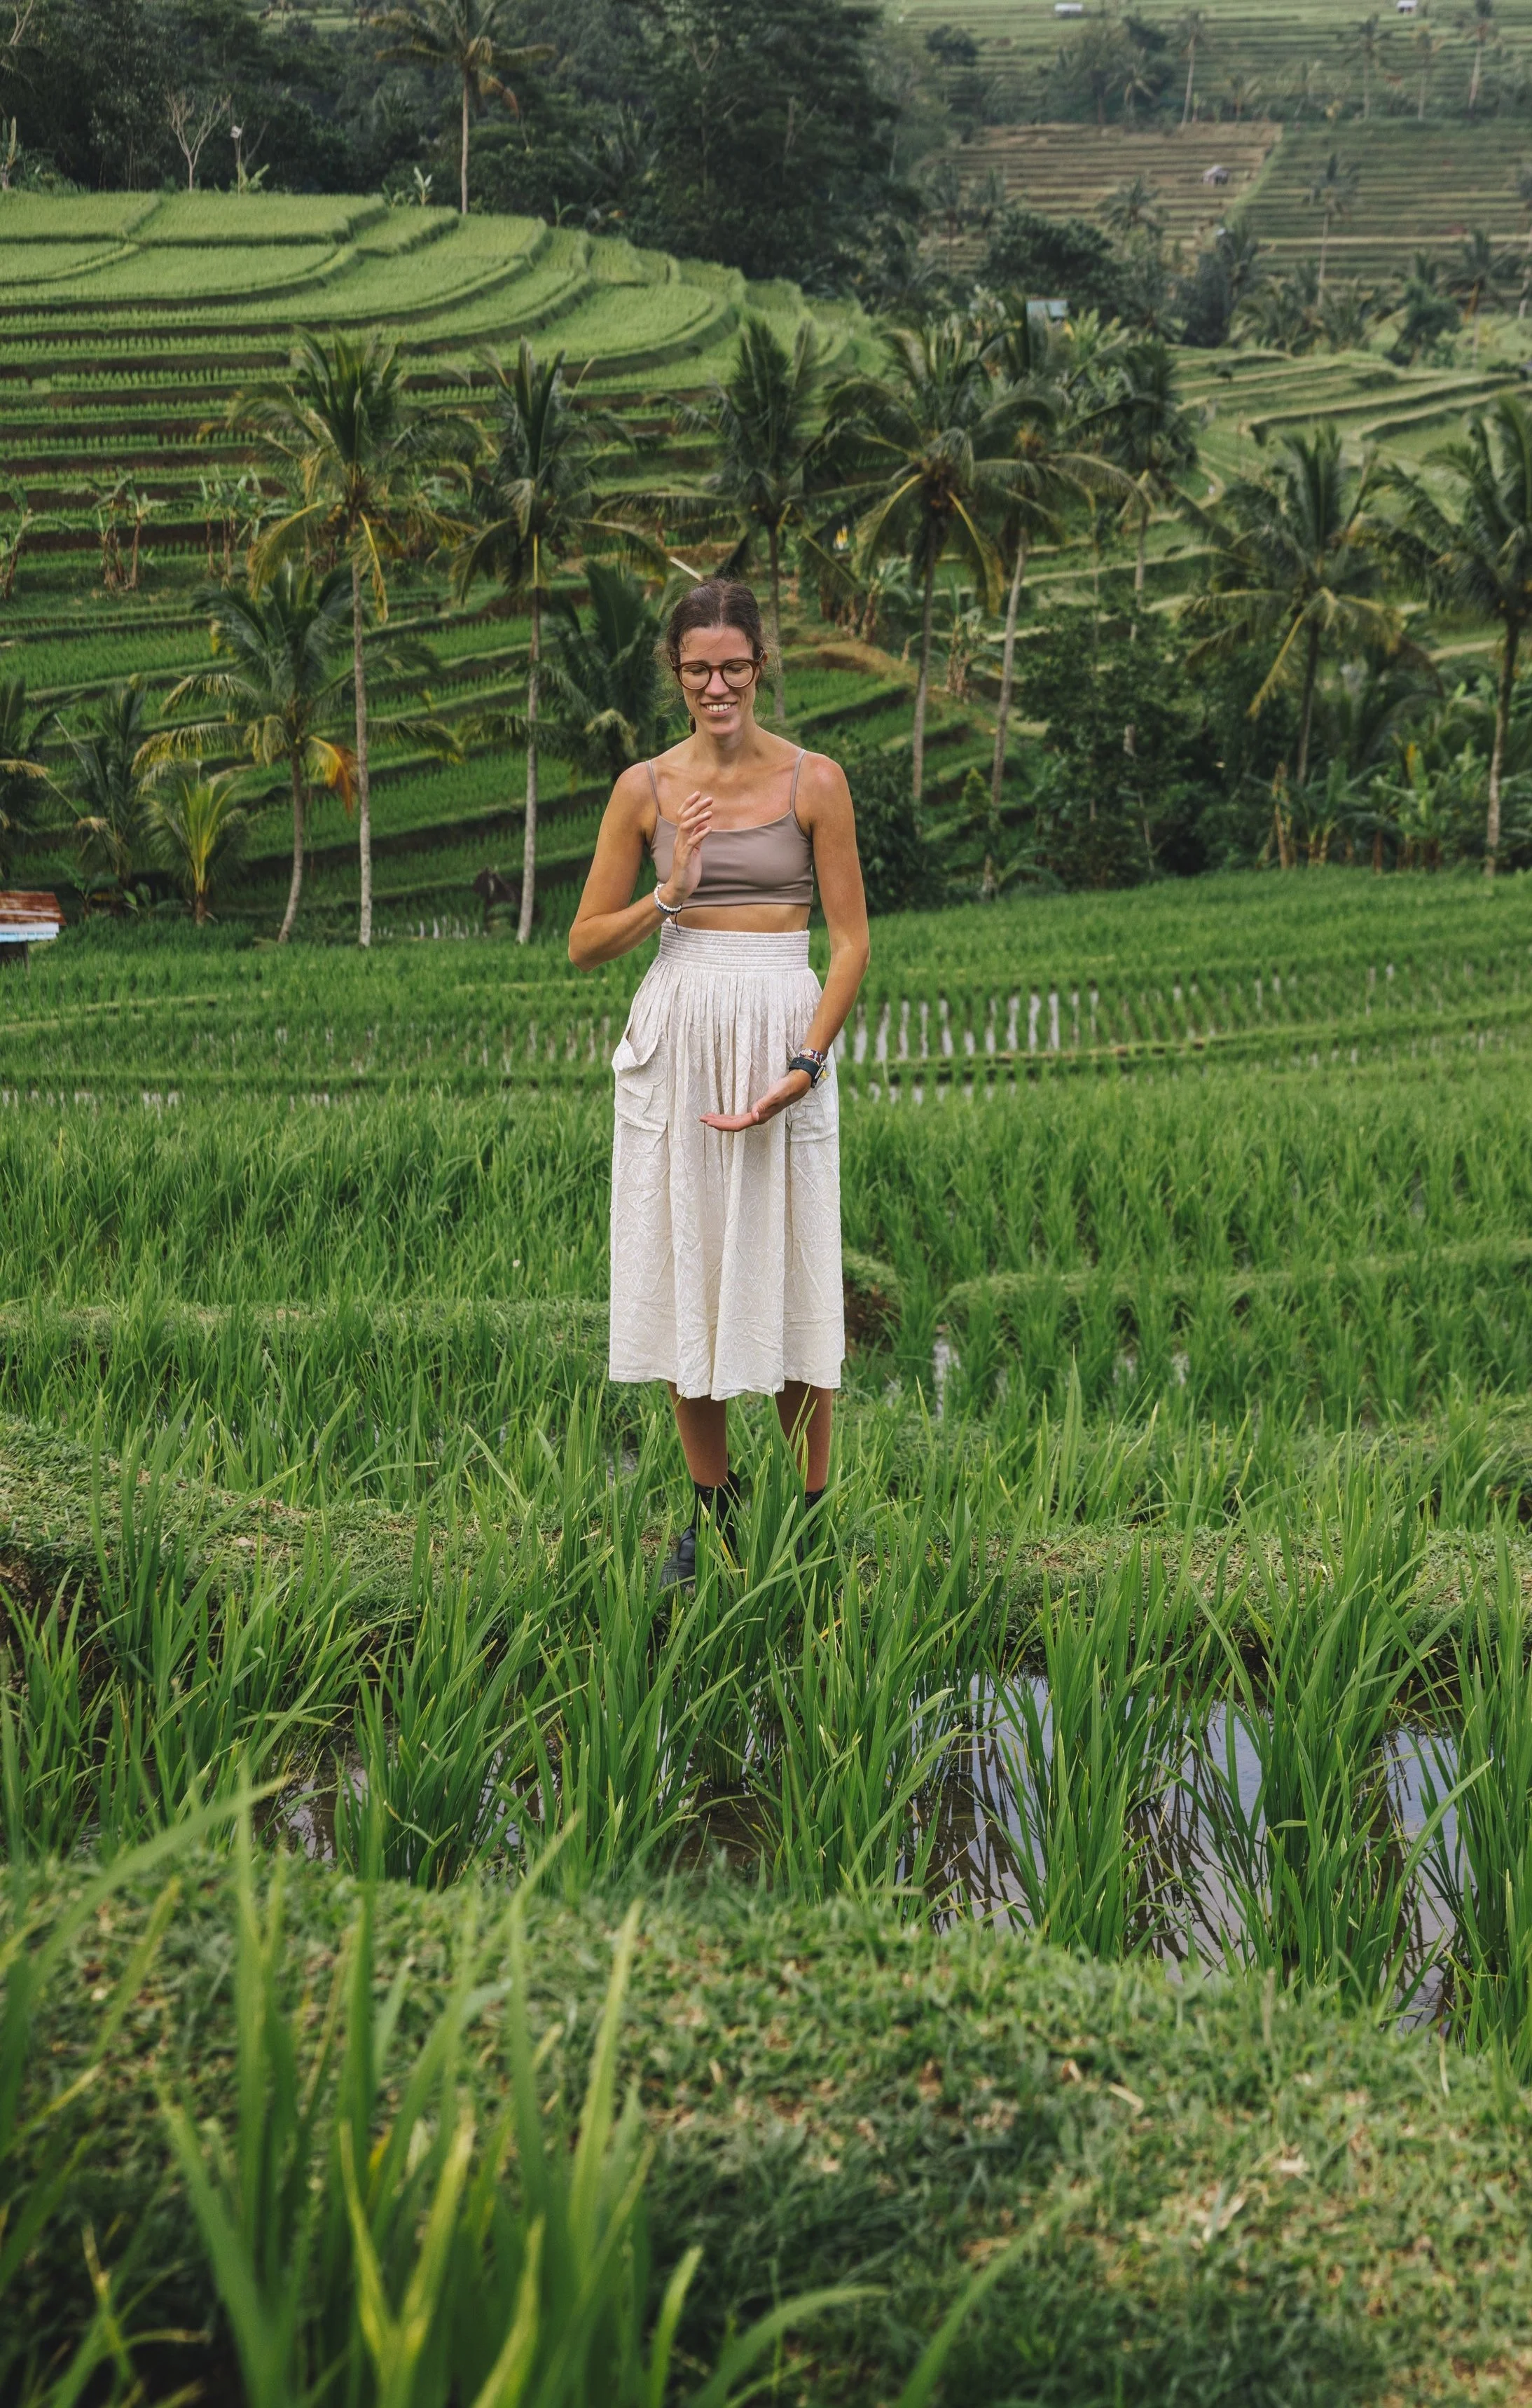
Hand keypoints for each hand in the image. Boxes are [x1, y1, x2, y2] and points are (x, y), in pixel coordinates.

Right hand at [658, 788, 711, 908]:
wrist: (680, 888)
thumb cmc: (688, 870)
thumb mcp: (695, 850)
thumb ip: (697, 837)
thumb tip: (704, 823)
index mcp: (681, 838)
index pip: (682, 816)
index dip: (688, 803)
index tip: (698, 793)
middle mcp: (678, 841)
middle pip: (684, 818)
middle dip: (696, 806)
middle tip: (709, 799)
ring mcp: (680, 849)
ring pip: (686, 828)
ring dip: (698, 818)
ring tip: (710, 812)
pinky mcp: (684, 858)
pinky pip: (691, 843)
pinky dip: (700, 835)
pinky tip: (709, 829)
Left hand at [700, 1068, 811, 1132]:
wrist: (797, 1085)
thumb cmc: (786, 1088)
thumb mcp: (774, 1094)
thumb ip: (764, 1105)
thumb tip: (754, 1117)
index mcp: (759, 1117)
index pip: (736, 1125)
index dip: (722, 1125)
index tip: (709, 1122)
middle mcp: (757, 1118)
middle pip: (733, 1125)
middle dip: (717, 1123)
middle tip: (702, 1118)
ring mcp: (757, 1115)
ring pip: (735, 1122)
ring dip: (721, 1120)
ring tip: (708, 1117)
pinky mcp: (757, 1110)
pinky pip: (739, 1117)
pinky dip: (728, 1116)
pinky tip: (723, 1115)